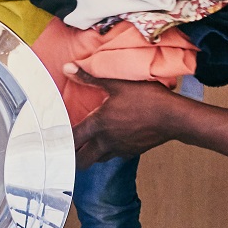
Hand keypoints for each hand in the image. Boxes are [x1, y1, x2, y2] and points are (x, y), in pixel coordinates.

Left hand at [68, 65, 187, 167]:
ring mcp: (120, 149)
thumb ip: (90, 78)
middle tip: (69, 148)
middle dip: (73, 157)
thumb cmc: (146, 98)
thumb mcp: (117, 84)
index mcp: (99, 124)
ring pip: (98, 159)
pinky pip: (114, 156)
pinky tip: (112, 140)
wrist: (173, 117)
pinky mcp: (132, 152)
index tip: (53, 141)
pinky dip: (108, 151)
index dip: (60, 142)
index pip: (72, 140)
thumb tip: (68, 67)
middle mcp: (106, 141)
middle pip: (82, 160)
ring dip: (90, 154)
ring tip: (88, 144)